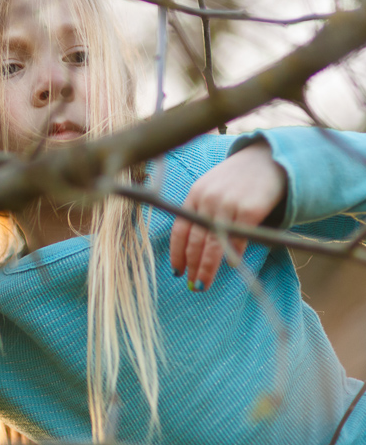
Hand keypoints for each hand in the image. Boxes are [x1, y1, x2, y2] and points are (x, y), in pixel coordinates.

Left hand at [169, 141, 286, 291]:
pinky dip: (234, 254)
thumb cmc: (237, 178)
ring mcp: (228, 205)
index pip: (179, 230)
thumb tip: (192, 247)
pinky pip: (239, 238)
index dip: (177, 253)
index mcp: (194, 195)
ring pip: (214, 244)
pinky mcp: (250, 210)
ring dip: (207, 267)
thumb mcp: (211, 188)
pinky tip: (231, 266)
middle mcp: (207, 200)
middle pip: (195, 241)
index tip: (177, 271)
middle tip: (193, 284)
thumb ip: (200, 210)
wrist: (268, 159)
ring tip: (205, 283)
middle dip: (192, 266)